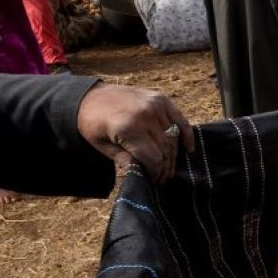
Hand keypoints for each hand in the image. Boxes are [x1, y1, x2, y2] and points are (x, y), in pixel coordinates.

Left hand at [76, 82, 194, 182]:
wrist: (89, 96)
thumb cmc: (93, 124)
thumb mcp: (101, 146)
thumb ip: (124, 160)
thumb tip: (142, 173)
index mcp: (128, 128)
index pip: (153, 158)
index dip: (156, 173)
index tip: (154, 181)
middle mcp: (145, 116)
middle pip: (165, 149)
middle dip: (166, 167)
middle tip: (163, 178)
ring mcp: (155, 105)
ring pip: (173, 137)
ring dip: (174, 155)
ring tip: (169, 167)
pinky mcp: (161, 99)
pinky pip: (180, 120)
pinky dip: (186, 135)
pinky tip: (188, 148)